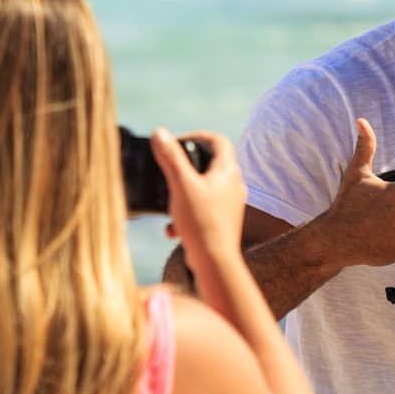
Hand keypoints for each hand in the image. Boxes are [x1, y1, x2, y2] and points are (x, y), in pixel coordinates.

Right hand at [152, 129, 246, 285]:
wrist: (215, 261)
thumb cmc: (201, 221)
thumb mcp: (181, 185)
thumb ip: (171, 158)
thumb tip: (159, 132)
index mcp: (228, 171)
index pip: (218, 140)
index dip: (197, 135)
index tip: (176, 141)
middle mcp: (234, 185)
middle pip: (210, 164)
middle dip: (185, 168)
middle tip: (168, 172)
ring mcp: (230, 203)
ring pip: (203, 189)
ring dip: (183, 195)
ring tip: (170, 206)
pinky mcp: (223, 221)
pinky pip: (202, 209)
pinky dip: (186, 214)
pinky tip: (173, 229)